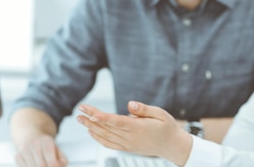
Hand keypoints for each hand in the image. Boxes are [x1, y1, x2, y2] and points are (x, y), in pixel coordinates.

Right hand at [14, 134, 67, 166]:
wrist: (30, 135)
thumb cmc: (45, 145)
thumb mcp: (56, 148)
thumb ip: (61, 158)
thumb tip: (62, 165)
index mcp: (47, 141)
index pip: (52, 160)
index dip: (55, 166)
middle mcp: (34, 144)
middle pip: (41, 165)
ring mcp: (25, 150)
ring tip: (44, 166)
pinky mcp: (18, 156)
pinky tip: (35, 165)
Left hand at [76, 101, 192, 165]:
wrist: (172, 146)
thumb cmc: (168, 128)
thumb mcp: (160, 114)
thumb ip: (144, 109)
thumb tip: (130, 104)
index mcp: (139, 128)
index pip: (116, 121)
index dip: (101, 117)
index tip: (90, 112)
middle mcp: (131, 138)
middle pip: (107, 128)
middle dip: (91, 119)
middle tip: (80, 110)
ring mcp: (128, 144)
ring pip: (105, 136)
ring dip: (91, 128)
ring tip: (81, 119)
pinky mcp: (127, 148)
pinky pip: (109, 144)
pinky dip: (99, 138)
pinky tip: (92, 132)